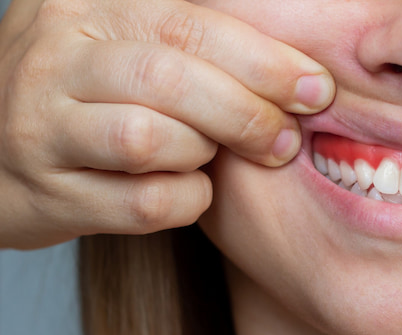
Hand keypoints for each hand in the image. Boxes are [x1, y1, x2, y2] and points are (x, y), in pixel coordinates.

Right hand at [0, 0, 333, 248]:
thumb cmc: (90, 93)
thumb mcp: (126, 42)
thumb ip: (193, 40)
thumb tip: (298, 69)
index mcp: (87, 8)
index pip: (191, 25)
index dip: (265, 61)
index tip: (316, 89)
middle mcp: (54, 59)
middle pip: (170, 80)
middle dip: (247, 114)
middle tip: (285, 140)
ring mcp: (42, 129)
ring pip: (148, 139)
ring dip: (203, 153)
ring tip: (214, 156)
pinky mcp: (48, 194)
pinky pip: (142, 203)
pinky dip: (186, 199)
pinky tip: (192, 189)